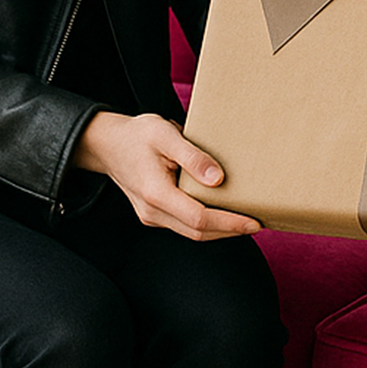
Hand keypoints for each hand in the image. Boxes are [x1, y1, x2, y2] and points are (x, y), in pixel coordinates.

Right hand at [72, 111, 260, 240]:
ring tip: (247, 221)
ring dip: (220, 230)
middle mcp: (152, 211)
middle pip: (198, 232)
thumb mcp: (166, 135)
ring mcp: (151, 216)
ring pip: (191, 232)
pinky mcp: (153, 214)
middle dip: (230, 231)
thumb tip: (219, 179)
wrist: (108, 144)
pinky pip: (184, 225)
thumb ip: (192, 157)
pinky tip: (223, 214)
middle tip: (259, 222)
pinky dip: (206, 223)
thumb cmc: (138, 135)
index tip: (254, 221)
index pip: (199, 218)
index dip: (229, 223)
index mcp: (156, 193)